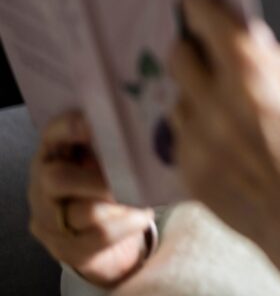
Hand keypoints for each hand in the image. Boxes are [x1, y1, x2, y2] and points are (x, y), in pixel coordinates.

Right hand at [27, 111, 154, 288]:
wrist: (104, 240)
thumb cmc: (106, 186)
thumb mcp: (106, 160)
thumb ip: (113, 143)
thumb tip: (143, 128)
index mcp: (52, 155)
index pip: (50, 135)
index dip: (68, 127)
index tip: (92, 124)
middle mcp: (41, 187)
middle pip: (58, 179)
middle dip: (102, 178)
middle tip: (134, 176)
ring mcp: (48, 221)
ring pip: (88, 211)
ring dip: (125, 203)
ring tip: (145, 197)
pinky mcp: (65, 248)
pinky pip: (101, 236)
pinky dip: (129, 224)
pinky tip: (141, 216)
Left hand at [168, 0, 279, 295]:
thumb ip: (278, 67)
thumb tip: (252, 36)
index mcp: (256, 85)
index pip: (212, 27)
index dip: (199, 7)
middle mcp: (218, 110)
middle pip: (179, 57)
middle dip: (192, 47)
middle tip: (207, 49)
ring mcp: (199, 145)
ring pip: (178, 96)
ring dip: (195, 91)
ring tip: (225, 105)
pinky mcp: (189, 173)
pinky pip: (180, 134)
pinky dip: (196, 127)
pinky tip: (224, 137)